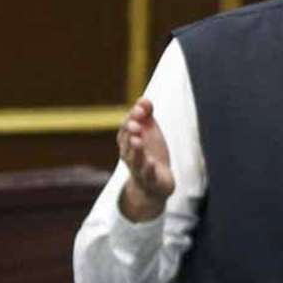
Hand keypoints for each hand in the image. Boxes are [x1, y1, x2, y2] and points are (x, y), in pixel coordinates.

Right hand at [116, 98, 174, 220]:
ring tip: (138, 140)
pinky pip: (148, 175)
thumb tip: (144, 99)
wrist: (155, 183)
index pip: (126, 126)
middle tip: (136, 124)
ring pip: (134, 159)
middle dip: (131, 131)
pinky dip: (149, 169)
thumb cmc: (150, 152)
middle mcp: (129, 154)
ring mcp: (139, 168)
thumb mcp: (149, 131)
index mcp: (127, 140)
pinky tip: (152, 163)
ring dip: (136, 149)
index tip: (142, 109)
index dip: (133, 116)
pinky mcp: (150, 180)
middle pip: (127, 141)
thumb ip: (146, 114)